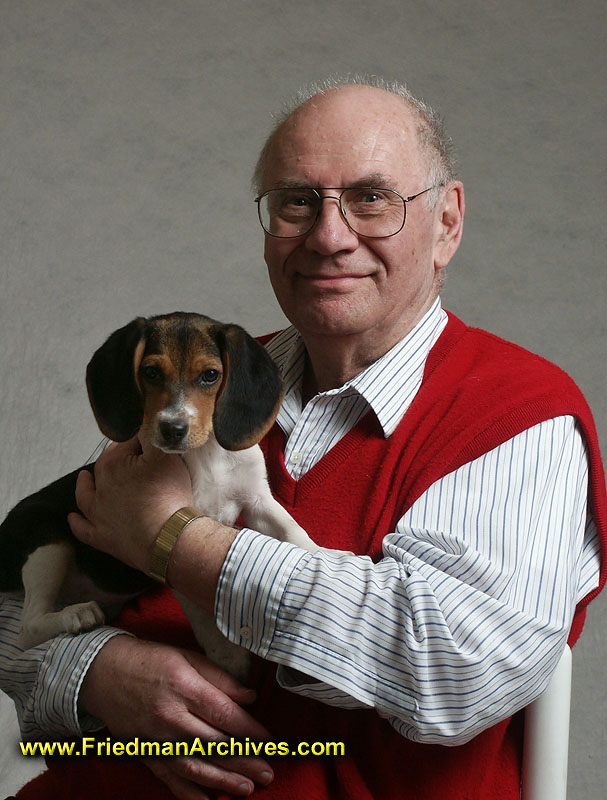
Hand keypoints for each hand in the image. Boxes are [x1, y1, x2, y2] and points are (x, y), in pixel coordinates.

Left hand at [68, 435, 192, 572]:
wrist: (167, 536)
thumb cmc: (168, 495)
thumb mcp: (166, 455)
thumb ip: (153, 433)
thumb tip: (145, 417)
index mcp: (113, 464)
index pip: (127, 443)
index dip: (140, 439)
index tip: (151, 440)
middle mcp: (100, 487)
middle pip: (106, 466)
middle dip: (114, 457)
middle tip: (126, 453)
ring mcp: (99, 514)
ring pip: (86, 496)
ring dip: (84, 486)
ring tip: (82, 478)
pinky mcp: (103, 537)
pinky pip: (84, 529)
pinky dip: (77, 523)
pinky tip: (72, 518)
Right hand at [80, 636, 273, 798]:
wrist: (103, 673)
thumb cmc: (151, 660)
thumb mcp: (188, 657)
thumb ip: (220, 679)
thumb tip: (251, 697)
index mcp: (184, 687)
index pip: (224, 714)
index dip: (250, 730)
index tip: (269, 740)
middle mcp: (170, 717)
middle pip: (214, 744)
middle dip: (244, 760)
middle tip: (268, 772)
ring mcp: (156, 739)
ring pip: (194, 766)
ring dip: (223, 780)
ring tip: (247, 788)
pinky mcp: (145, 753)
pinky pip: (169, 778)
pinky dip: (189, 793)